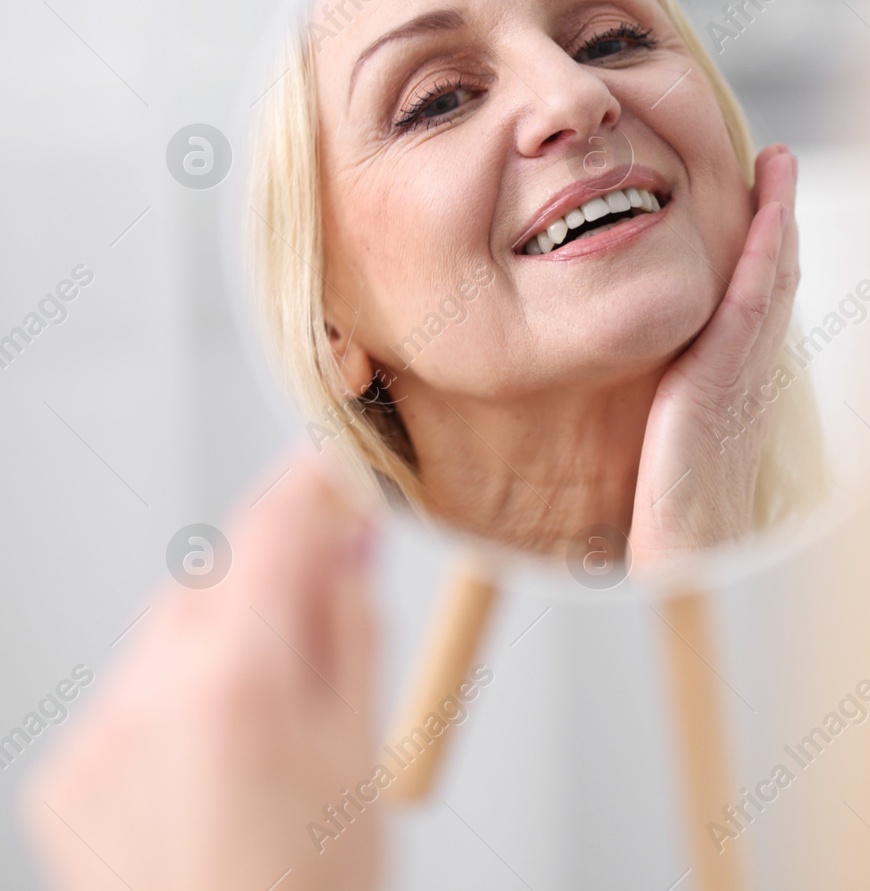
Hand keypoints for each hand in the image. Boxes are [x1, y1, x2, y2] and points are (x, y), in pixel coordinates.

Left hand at [23, 451, 380, 890]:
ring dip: (226, 629)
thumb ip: (346, 630)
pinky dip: (182, 689)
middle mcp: (147, 697)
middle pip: (212, 576)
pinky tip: (225, 746)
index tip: (338, 463)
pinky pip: (133, 693)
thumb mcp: (361, 750)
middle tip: (335, 574)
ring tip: (283, 694)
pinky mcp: (66, 777)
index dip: (310, 486)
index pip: (273, 536)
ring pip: (170, 632)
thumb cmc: (314, 888)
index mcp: (235, 686)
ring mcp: (95, 738)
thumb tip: (346, 549)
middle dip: (270, 563)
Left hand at [628, 143, 799, 570]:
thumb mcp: (673, 450)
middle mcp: (754, 375)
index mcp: (740, 390)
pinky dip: (764, 252)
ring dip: (778, 217)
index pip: (755, 308)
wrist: (690, 560)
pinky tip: (766, 213)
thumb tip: (650, 399)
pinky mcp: (725, 376)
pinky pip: (750, 302)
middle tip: (779, 165)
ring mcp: (747, 373)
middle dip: (778, 219)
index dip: (764, 253)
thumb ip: (670, 411)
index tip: (763, 208)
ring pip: (771, 280)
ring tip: (779, 166)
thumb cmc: (673, 522)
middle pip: (774, 281)